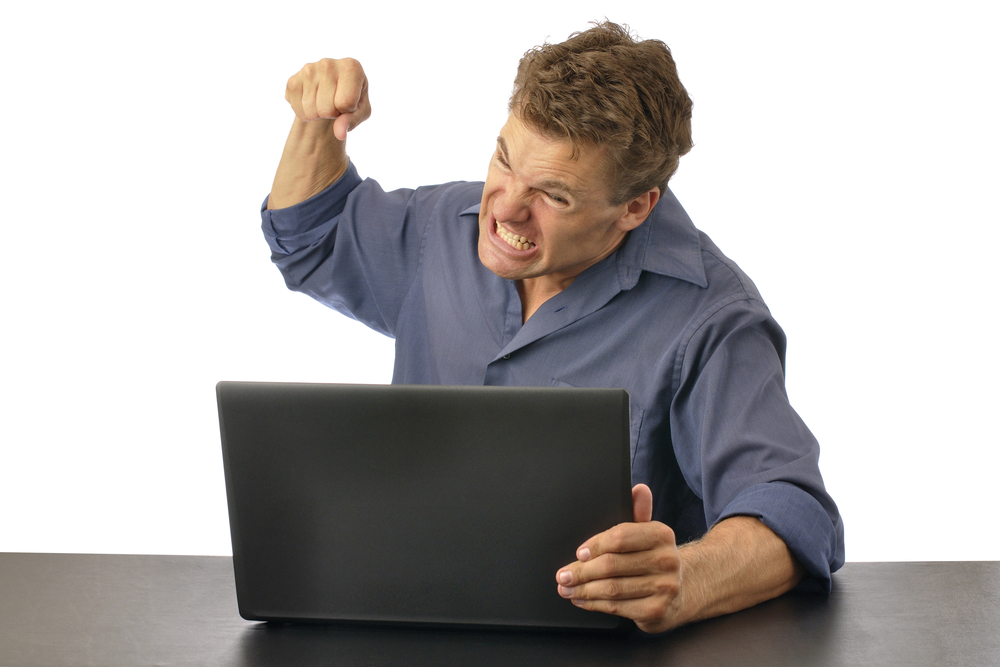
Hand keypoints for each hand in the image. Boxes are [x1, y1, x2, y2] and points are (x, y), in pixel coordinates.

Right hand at [284, 58, 370, 140]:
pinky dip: (305, 115)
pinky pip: (298, 111)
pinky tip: (312, 103)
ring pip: (312, 112)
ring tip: (324, 103)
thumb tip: (339, 133)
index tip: (349, 102)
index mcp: (351, 66)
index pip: (346, 103)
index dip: (348, 110)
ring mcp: (308, 70)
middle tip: (334, 104)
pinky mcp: (293, 80)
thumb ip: (352, 120)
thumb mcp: (360, 111)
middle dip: (332, 114)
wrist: (331, 92)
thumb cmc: (351, 100)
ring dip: (318, 115)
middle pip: (327, 109)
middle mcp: (328, 64)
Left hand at [555, 484, 684, 632]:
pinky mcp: (657, 611)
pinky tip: (582, 600)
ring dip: (583, 590)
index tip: (578, 553)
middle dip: (581, 571)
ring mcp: (663, 587)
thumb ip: (637, 512)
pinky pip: (617, 607)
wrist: (681, 589)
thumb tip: (639, 489)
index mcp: (661, 535)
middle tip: (563, 574)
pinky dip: (594, 604)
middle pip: (611, 565)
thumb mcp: (647, 533)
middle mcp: (666, 560)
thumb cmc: (653, 557)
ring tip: (566, 588)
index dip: (595, 545)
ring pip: (611, 588)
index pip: (620, 537)